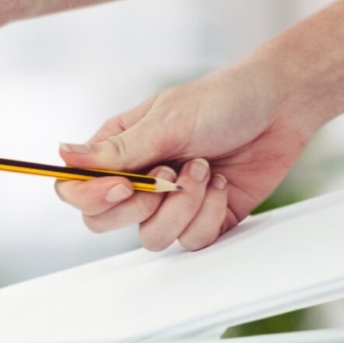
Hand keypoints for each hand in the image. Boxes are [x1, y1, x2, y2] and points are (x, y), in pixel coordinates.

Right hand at [52, 62, 315, 250]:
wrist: (281, 107)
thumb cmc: (221, 101)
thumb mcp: (166, 121)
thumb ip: (117, 149)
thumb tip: (62, 156)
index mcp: (116, 151)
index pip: (75, 189)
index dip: (91, 197)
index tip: (125, 186)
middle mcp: (137, 180)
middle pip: (103, 222)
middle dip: (141, 206)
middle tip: (169, 177)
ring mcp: (169, 204)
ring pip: (150, 237)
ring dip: (182, 206)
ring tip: (204, 170)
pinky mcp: (203, 219)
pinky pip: (190, 241)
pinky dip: (209, 214)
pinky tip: (220, 183)